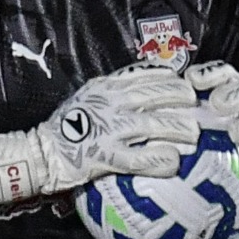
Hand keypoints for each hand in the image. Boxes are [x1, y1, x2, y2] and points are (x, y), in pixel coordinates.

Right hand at [0, 66, 198, 205]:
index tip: (186, 84)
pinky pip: (139, 158)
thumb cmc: (64, 128)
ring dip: (180, 130)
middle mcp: (111, 103)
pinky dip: (160, 160)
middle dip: (183, 100)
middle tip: (198, 108)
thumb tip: (144, 94)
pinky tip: (173, 163)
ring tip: (195, 136)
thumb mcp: (87, 98)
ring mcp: (110, 129)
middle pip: (158, 96)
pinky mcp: (106, 156)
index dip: (172, 79)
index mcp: (107, 86)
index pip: (147, 75)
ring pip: (154, 125)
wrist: (40, 152)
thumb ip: (113, 93)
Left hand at [190, 61, 238, 146]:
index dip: (210, 74)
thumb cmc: (217, 132)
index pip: (221, 74)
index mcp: (228, 91)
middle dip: (232, 94)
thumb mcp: (199, 117)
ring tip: (238, 134)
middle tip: (217, 103)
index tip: (193, 79)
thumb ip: (184, 110)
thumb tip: (151, 108)